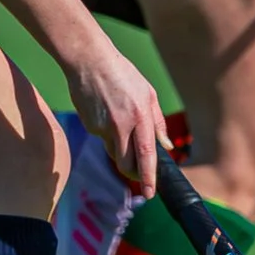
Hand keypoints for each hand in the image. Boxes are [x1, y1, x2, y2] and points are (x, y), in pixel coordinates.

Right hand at [61, 42, 165, 198]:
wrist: (88, 61)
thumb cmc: (122, 74)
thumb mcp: (148, 93)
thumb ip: (158, 122)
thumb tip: (166, 146)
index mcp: (139, 115)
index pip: (146, 154)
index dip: (148, 177)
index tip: (149, 193)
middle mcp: (121, 125)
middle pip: (126, 163)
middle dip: (133, 171)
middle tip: (137, 169)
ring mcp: (102, 127)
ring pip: (113, 151)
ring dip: (120, 148)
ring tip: (119, 120)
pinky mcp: (89, 126)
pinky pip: (102, 138)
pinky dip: (107, 132)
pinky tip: (106, 111)